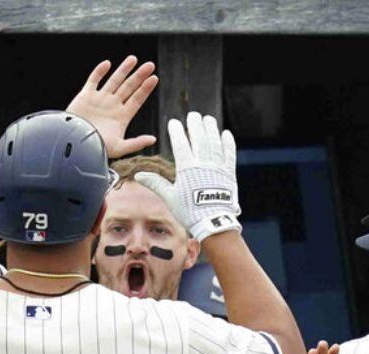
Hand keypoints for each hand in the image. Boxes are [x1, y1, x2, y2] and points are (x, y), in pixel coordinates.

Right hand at [66, 57, 158, 158]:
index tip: (154, 78)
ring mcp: (100, 99)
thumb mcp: (119, 148)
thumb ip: (136, 143)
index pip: (137, 99)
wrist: (74, 143)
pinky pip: (93, 80)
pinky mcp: (86, 96)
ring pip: (114, 80)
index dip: (145, 89)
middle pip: (129, 87)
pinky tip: (107, 64)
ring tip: (134, 59)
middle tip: (150, 65)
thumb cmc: (95, 148)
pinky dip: (99, 72)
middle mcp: (113, 105)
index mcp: (122, 116)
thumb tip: (153, 139)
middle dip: (139, 76)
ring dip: (124, 70)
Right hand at [138, 112, 239, 241]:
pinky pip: (229, 154)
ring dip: (211, 129)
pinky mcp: (229, 174)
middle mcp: (203, 165)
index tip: (174, 122)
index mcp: (187, 169)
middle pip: (199, 139)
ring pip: (214, 143)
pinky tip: (225, 133)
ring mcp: (217, 168)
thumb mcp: (170, 198)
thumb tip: (139, 174)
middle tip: (193, 115)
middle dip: (195, 125)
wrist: (213, 223)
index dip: (176, 131)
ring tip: (208, 119)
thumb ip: (156, 183)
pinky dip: (228, 143)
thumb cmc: (189, 212)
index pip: (181, 144)